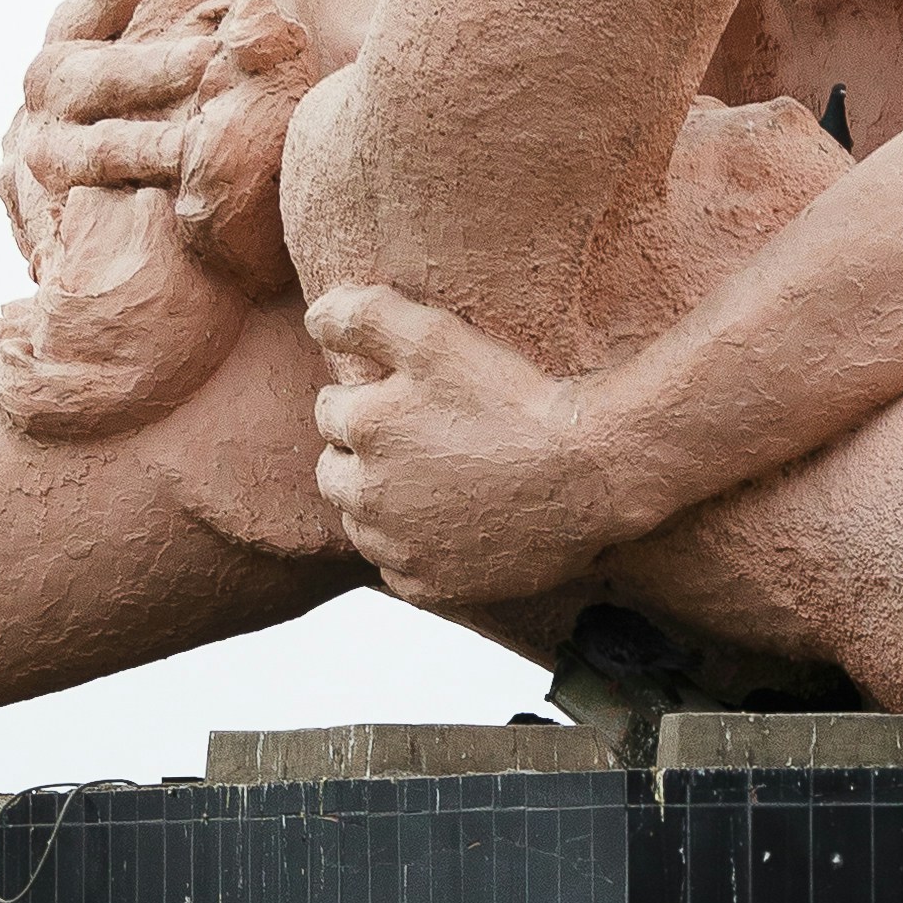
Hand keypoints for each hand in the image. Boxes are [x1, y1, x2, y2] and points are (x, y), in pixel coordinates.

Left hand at [307, 286, 625, 602]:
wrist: (588, 470)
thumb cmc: (514, 397)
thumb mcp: (437, 335)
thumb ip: (365, 315)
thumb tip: (313, 317)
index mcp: (362, 430)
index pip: (331, 408)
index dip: (369, 395)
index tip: (412, 394)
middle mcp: (367, 497)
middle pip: (333, 472)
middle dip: (360, 453)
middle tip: (421, 436)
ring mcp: (399, 548)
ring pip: (362, 524)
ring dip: (382, 503)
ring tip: (438, 477)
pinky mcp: (433, 586)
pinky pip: (399, 570)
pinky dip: (413, 550)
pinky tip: (451, 523)